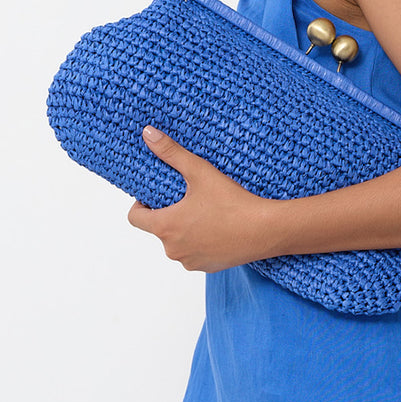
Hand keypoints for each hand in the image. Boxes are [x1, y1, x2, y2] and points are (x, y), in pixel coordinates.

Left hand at [127, 127, 273, 272]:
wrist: (266, 230)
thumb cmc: (233, 202)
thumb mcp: (200, 172)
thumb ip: (171, 153)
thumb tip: (148, 133)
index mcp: (165, 226)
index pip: (134, 218)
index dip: (141, 205)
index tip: (155, 196)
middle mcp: (172, 249)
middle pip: (159, 230)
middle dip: (168, 215)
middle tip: (188, 199)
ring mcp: (190, 261)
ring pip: (177, 243)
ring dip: (184, 231)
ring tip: (205, 214)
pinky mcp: (207, 268)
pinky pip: (195, 254)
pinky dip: (201, 243)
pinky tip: (217, 229)